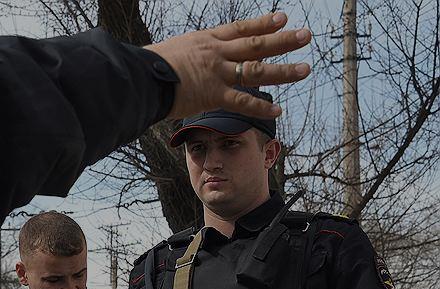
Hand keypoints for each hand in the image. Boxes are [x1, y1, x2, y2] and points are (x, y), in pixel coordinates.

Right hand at [145, 12, 311, 119]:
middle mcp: (216, 53)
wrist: (140, 76)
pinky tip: (278, 111)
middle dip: (284, 40)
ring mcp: (217, 73)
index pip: (240, 29)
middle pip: (256, 44)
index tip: (282, 19)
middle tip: (306, 36)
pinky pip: (242, 102)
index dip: (263, 23)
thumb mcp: (171, 51)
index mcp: (206, 40)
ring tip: (304, 69)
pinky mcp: (213, 95)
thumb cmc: (147, 65)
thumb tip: (182, 62)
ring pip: (256, 70)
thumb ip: (185, 56)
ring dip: (283, 71)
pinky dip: (260, 107)